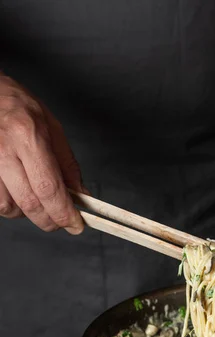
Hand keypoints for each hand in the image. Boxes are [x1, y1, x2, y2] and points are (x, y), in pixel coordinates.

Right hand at [0, 74, 83, 233]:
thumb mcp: (51, 128)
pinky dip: (10, 206)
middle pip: (29, 203)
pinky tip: (17, 194)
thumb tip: (81, 196)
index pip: (49, 187)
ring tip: (37, 202)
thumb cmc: (18, 107)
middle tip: (61, 221)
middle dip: (50, 220)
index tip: (76, 225)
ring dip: (27, 214)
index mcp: (27, 135)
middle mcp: (3, 149)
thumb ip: (67, 165)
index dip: (64, 212)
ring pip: (8, 208)